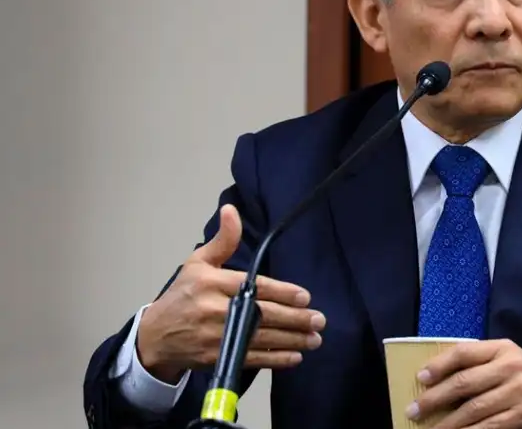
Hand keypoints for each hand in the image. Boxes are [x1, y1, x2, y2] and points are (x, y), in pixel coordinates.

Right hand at [136, 204, 325, 382]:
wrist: (154, 337)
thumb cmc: (182, 296)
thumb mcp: (198, 263)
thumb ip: (223, 240)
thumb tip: (231, 210)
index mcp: (212, 283)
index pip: (254, 287)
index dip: (282, 292)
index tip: (305, 296)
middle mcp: (215, 309)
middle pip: (262, 314)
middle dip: (295, 318)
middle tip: (319, 319)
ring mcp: (215, 336)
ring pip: (261, 338)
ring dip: (292, 340)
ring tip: (315, 338)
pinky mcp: (216, 358)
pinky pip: (251, 359)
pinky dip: (274, 359)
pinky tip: (295, 356)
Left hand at [409, 339, 521, 428]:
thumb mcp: (513, 361)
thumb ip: (484, 364)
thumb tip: (440, 380)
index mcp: (504, 348)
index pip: (464, 352)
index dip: (439, 366)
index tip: (420, 378)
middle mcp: (511, 365)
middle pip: (464, 383)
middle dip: (434, 399)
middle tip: (414, 411)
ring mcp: (520, 391)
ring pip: (473, 409)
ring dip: (447, 424)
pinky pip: (489, 427)